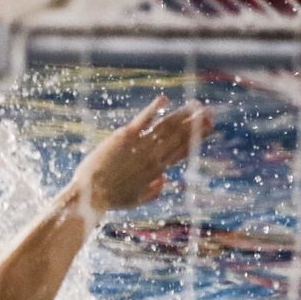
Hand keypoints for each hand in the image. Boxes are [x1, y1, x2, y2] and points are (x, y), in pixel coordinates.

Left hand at [74, 95, 214, 213]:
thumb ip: (153, 192)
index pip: (182, 150)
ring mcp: (140, 145)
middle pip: (179, 136)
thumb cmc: (110, 199)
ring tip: (195, 104)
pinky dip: (153, 109)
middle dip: (196, 123)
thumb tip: (165, 179)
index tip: (209, 128)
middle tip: (210, 112)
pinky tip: (164, 99)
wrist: (90, 194)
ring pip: (166, 126)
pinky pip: (143, 120)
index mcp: (157, 170)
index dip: (196, 138)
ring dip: (182, 114)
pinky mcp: (124, 137)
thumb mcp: (135, 200)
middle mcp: (153, 156)